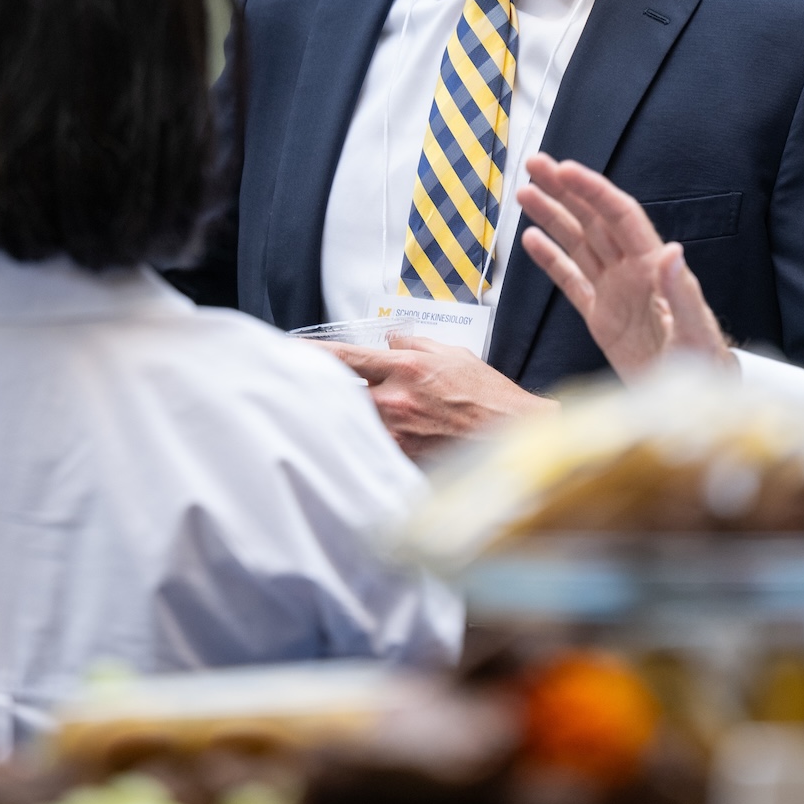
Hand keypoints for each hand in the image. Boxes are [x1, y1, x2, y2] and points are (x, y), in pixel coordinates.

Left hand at [323, 336, 555, 458]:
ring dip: (349, 417)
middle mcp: (396, 402)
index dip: (310, 354)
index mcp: (407, 368)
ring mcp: (398, 435)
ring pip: (355, 422)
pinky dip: (370, 441)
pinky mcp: (404, 461)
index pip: (345, 358)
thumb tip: (391, 342)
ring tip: (359, 416)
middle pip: (339, 394)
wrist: (516, 438)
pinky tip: (375, 441)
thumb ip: (415, 345)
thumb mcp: (454, 355)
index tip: (287, 352)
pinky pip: (374, 447)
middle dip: (325, 390)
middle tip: (309, 387)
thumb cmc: (490, 398)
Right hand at [515, 152, 730, 379]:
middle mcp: (632, 273)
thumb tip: (671, 250)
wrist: (695, 403)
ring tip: (526, 194)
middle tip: (535, 164)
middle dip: (565, 191)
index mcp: (653, 268)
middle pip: (594, 220)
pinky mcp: (601, 319)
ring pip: (578, 245)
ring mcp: (614, 294)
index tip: (566, 170)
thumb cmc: (706, 364)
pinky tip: (533, 240)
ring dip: (553, 217)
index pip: (620, 217)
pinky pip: (571, 282)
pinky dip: (551, 261)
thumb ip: (681, 292)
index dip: (593, 191)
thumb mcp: (696, 331)